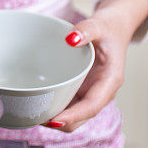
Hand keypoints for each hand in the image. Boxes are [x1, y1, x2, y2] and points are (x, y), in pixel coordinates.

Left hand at [43, 0, 147, 132]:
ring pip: (75, 116)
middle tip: (35, 117)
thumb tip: (70, 38)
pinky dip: (56, 108)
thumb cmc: (109, 28)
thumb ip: (86, 30)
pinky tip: (39, 103)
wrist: (114, 28)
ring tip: (33, 113)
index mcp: (110, 81)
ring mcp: (91, 92)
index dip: (73, 116)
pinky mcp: (83, 89)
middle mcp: (101, 92)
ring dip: (57, 118)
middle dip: (61, 122)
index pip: (92, 106)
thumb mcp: (99, 25)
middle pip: (82, 117)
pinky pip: (70, 105)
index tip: (54, 120)